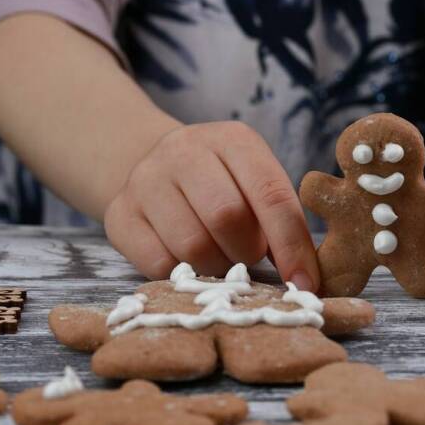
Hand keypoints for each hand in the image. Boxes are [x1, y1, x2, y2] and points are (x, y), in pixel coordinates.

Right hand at [104, 121, 318, 289]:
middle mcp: (185, 150)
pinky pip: (158, 263)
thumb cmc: (224, 185)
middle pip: (227, 218)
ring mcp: (146, 179)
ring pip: (192, 246)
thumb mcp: (256, 186)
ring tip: (220, 257)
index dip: (292, 246)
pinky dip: (183, 275)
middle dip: (247, 252)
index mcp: (234, 140)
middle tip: (247, 256)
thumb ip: (281, 221)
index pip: (271, 195)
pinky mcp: (119, 214)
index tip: (304, 283)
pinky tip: (189, 263)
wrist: (153, 167)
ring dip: (216, 267)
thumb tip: (305, 279)